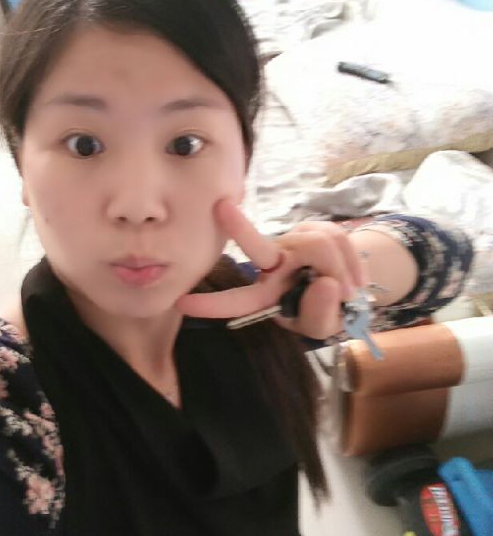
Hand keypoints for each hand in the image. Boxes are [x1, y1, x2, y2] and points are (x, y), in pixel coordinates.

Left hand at [175, 199, 366, 338]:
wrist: (353, 287)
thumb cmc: (325, 310)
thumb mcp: (322, 326)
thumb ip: (321, 315)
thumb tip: (324, 283)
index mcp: (266, 295)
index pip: (238, 301)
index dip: (213, 304)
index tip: (182, 301)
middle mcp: (273, 265)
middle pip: (257, 248)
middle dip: (240, 228)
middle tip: (222, 208)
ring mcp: (295, 243)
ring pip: (319, 247)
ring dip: (342, 272)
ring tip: (348, 290)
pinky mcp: (319, 228)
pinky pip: (341, 241)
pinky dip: (354, 264)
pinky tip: (354, 277)